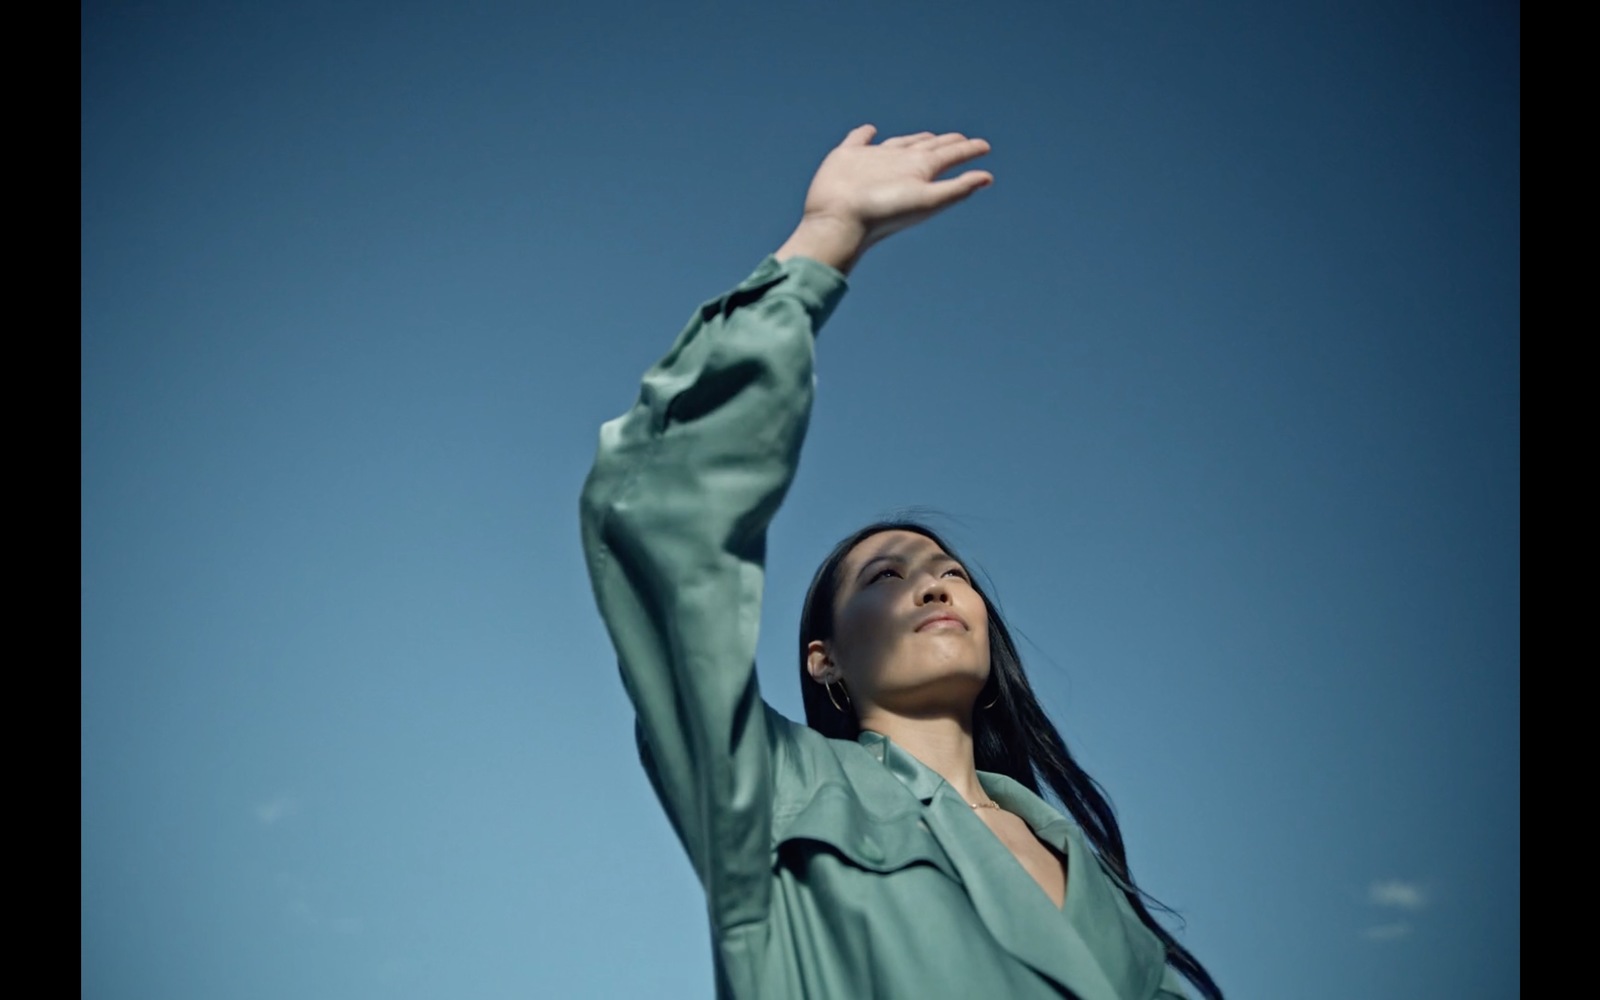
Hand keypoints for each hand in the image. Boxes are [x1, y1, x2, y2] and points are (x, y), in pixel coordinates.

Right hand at [775, 125, 993, 273]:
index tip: (984, 147)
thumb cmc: (883, 214)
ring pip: (898, 143)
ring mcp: (873, 160)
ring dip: (913, 139)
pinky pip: (857, 139)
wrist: (840, 221)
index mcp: (919, 171)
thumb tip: (988, 178)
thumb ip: (957, 188)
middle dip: (945, 143)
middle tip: (960, 139)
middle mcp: (899, 164)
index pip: (949, 156)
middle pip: (928, 148)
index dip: (968, 150)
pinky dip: (863, 134)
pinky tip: (869, 131)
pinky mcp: (847, 157)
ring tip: (926, 138)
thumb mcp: (927, 201)